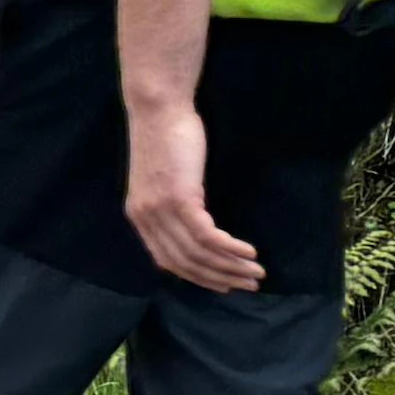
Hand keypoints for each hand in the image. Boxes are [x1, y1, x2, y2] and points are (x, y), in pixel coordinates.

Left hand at [127, 101, 264, 293]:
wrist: (158, 108)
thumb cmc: (167, 139)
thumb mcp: (164, 180)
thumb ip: (172, 207)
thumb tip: (197, 231)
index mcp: (138, 216)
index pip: (167, 261)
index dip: (198, 277)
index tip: (223, 285)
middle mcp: (145, 217)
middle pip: (184, 263)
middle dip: (219, 278)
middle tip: (249, 284)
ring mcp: (160, 209)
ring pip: (197, 253)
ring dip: (230, 267)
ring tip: (256, 272)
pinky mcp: (178, 198)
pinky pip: (206, 236)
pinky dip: (229, 249)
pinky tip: (249, 252)